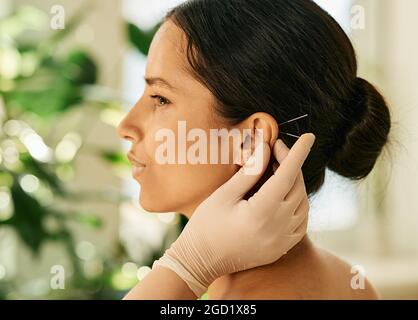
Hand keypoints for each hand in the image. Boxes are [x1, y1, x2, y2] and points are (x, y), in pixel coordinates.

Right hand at [152, 133, 315, 296]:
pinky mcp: (281, 249)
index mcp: (262, 212)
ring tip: (277, 171)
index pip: (288, 175)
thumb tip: (265, 150)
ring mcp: (282, 241)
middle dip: (291, 164)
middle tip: (275, 151)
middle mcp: (278, 228)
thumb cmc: (206, 226)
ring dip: (295, 183)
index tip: (309, 136)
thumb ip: (249, 172)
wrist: (200, 262)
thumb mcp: (224, 195)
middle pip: (297, 187)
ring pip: (302, 204)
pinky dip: (297, 204)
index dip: (298, 153)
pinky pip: (301, 222)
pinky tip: (284, 195)